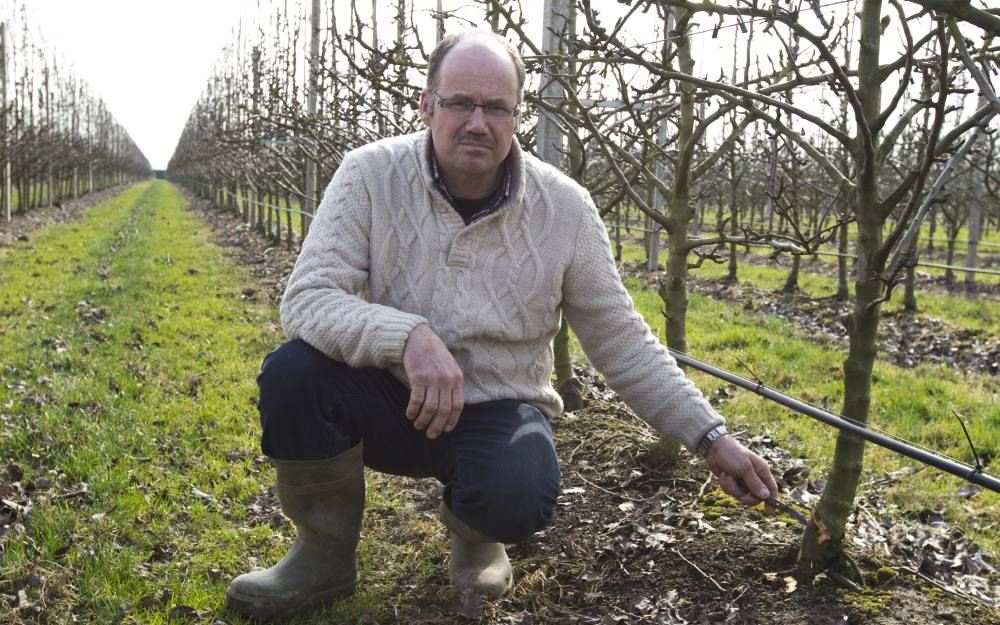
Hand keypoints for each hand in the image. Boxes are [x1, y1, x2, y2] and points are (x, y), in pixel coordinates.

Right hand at [402, 324, 464, 438]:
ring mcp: (433, 379)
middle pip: (444, 410)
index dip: (451, 420)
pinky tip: (409, 415)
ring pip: (430, 408)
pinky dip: (412, 410)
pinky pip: (416, 400)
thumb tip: (449, 407)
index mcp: (457, 378)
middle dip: (437, 426)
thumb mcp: (449, 367)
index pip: (458, 406)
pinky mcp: (418, 378)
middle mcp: (447, 380)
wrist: (418, 338)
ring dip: (423, 420)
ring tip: (418, 425)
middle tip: (430, 435)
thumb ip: (451, 384)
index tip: (446, 429)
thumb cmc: (434, 354)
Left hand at [705, 435, 778, 508]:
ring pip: (741, 495)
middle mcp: (754, 476)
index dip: (772, 501)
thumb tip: (766, 496)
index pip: (771, 489)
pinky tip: (723, 475)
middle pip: (755, 497)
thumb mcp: (744, 468)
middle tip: (741, 497)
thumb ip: (755, 483)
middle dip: (746, 498)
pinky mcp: (732, 481)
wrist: (714, 448)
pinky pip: (731, 491)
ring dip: (732, 488)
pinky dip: (726, 485)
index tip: (769, 512)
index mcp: (762, 471)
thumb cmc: (732, 454)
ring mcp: (742, 480)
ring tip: (728, 476)